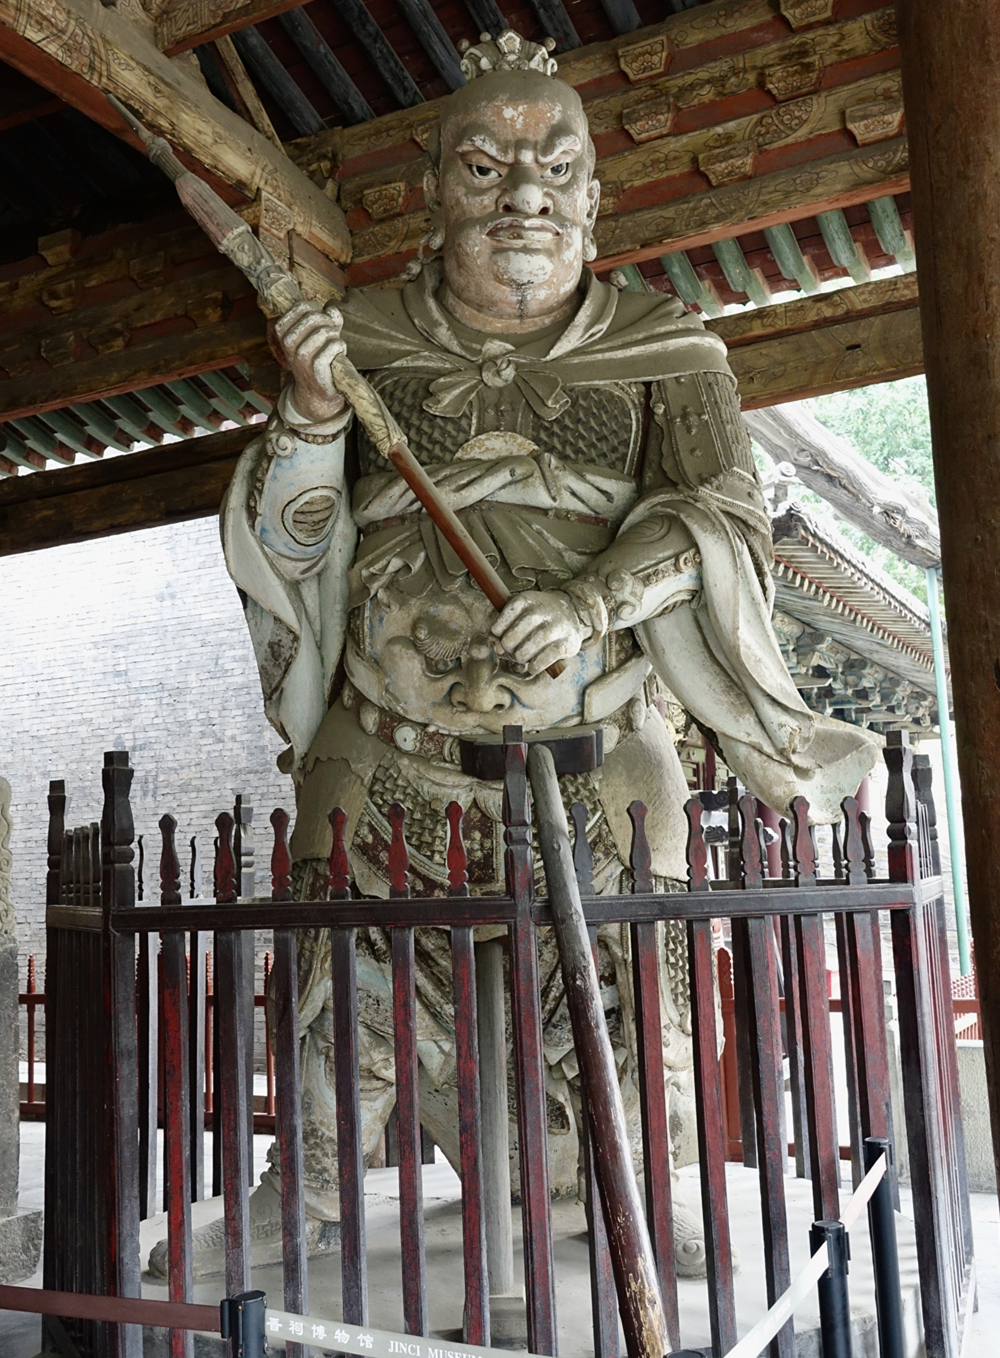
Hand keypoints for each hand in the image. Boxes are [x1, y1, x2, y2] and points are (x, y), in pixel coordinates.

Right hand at [274, 300, 346, 424]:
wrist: (316, 391)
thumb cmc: (317, 358)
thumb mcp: (317, 335)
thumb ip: (327, 319)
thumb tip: (332, 309)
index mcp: (283, 331)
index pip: (302, 306)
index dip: (317, 309)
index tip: (323, 320)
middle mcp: (288, 343)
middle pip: (314, 317)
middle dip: (328, 323)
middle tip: (331, 334)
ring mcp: (301, 356)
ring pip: (324, 332)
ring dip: (335, 337)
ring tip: (334, 346)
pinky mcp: (315, 367)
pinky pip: (332, 346)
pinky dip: (340, 347)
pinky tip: (339, 353)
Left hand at [491, 590, 589, 675]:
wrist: (572, 611)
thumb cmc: (539, 616)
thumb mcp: (521, 611)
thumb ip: (505, 627)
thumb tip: (498, 649)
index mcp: (527, 600)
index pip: (504, 617)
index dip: (498, 630)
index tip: (501, 634)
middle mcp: (542, 611)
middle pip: (512, 637)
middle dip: (508, 647)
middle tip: (513, 648)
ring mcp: (556, 627)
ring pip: (526, 650)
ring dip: (521, 657)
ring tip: (524, 656)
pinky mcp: (567, 643)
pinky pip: (543, 660)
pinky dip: (535, 666)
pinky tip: (533, 665)